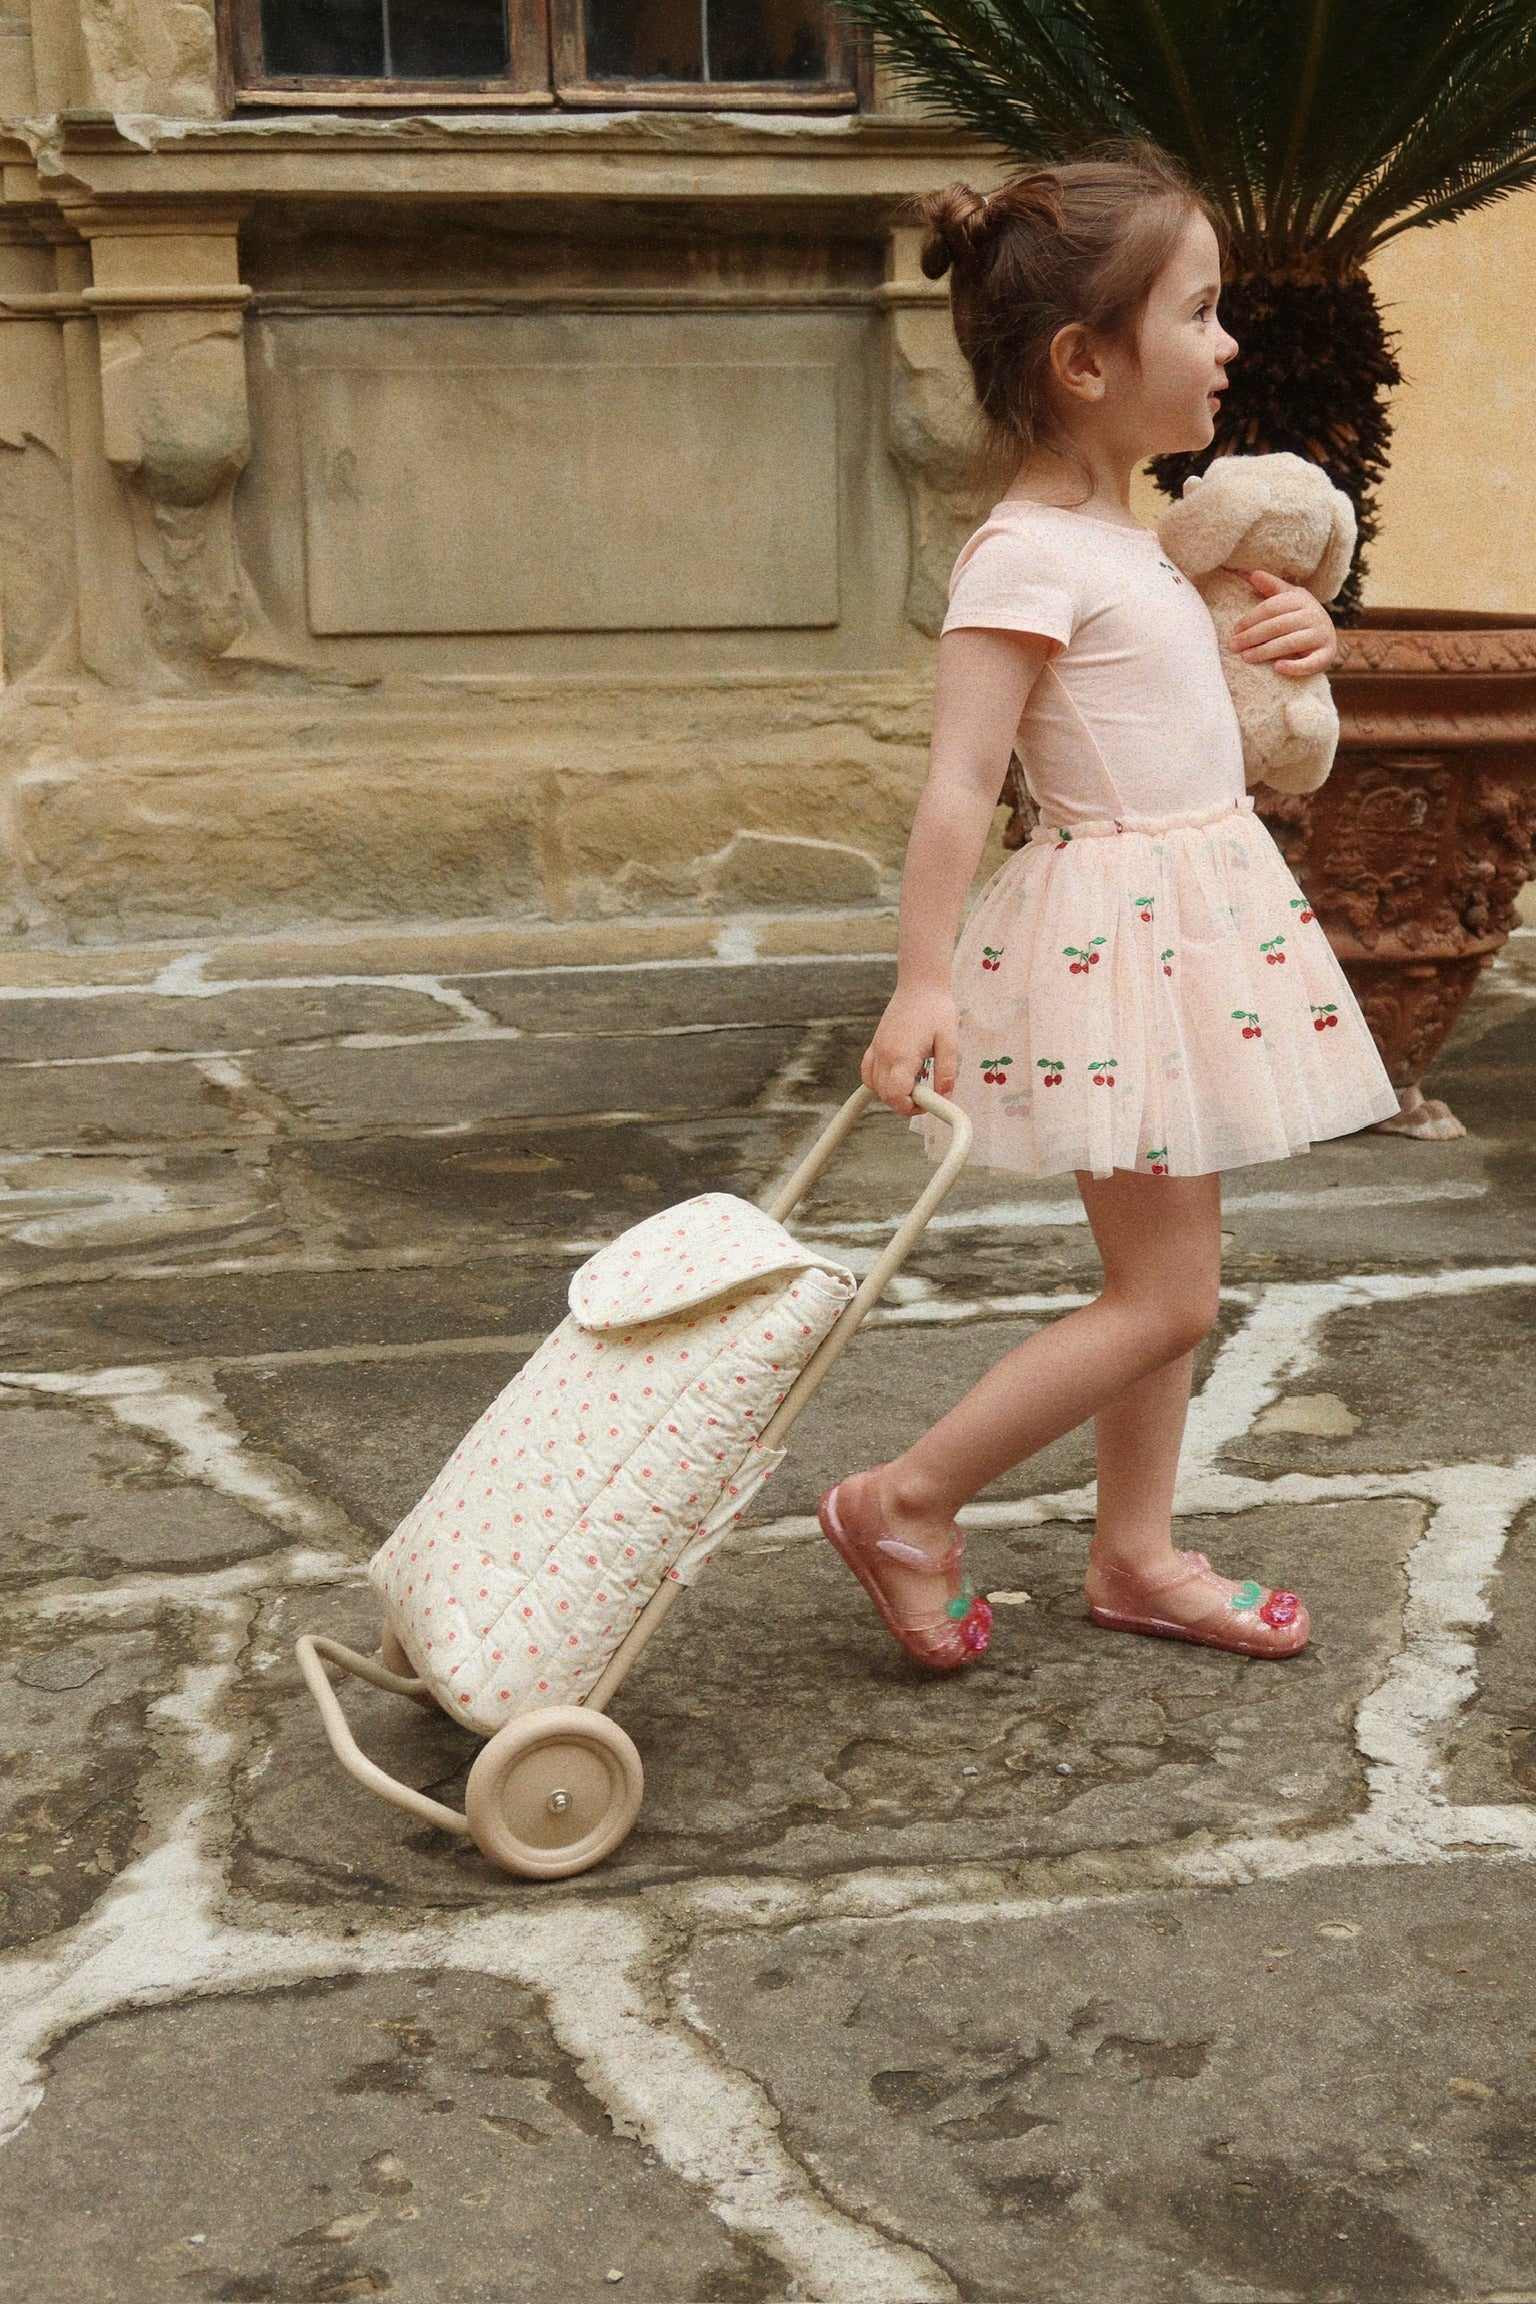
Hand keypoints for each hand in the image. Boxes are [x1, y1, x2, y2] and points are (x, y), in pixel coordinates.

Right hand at [861, 984, 957, 1116]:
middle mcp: (884, 1054)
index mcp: (902, 1056)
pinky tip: (895, 1077)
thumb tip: (946, 1099)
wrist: (920, 984)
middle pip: (884, 1094)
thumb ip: (946, 1073)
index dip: (910, 1108)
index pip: (896, 1095)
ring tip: (912, 1084)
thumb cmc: (937, 1009)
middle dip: (902, 1103)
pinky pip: (868, 1071)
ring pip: (873, 1084)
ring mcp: (877, 1048)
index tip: (927, 1103)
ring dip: (890, 1093)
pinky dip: (877, 1082)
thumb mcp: (949, 1042)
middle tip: (923, 1096)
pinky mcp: (875, 1043)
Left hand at [1231, 569, 1336, 677]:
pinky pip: (1310, 663)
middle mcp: (1314, 615)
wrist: (1326, 639)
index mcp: (1302, 599)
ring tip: (1246, 657)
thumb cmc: (1299, 618)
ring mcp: (1322, 636)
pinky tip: (1277, 668)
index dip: (1252, 618)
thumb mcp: (1288, 599)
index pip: (1272, 607)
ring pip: (1291, 642)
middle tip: (1233, 646)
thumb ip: (1271, 587)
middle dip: (1253, 636)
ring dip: (1266, 651)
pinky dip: (1294, 667)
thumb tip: (1252, 573)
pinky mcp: (1326, 656)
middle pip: (1279, 625)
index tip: (1236, 629)